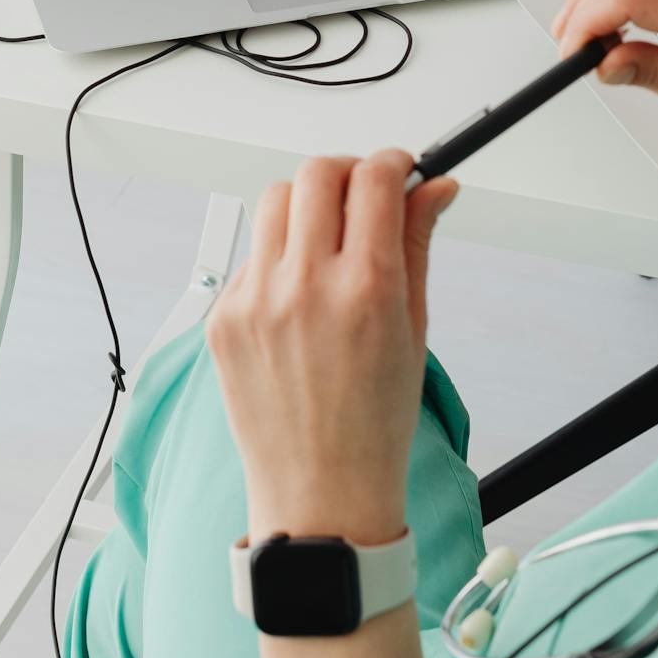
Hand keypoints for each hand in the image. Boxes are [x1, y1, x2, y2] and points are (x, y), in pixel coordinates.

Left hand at [207, 152, 458, 544]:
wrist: (320, 495)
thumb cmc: (374, 424)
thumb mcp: (414, 329)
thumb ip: (418, 244)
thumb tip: (435, 188)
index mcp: (367, 289)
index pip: (374, 178)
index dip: (393, 162)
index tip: (399, 171)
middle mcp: (307, 287)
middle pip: (317, 173)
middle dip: (347, 173)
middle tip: (363, 197)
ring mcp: (256, 302)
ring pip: (274, 201)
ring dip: (306, 205)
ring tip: (327, 242)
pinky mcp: (223, 319)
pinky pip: (250, 255)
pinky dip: (277, 257)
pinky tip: (298, 296)